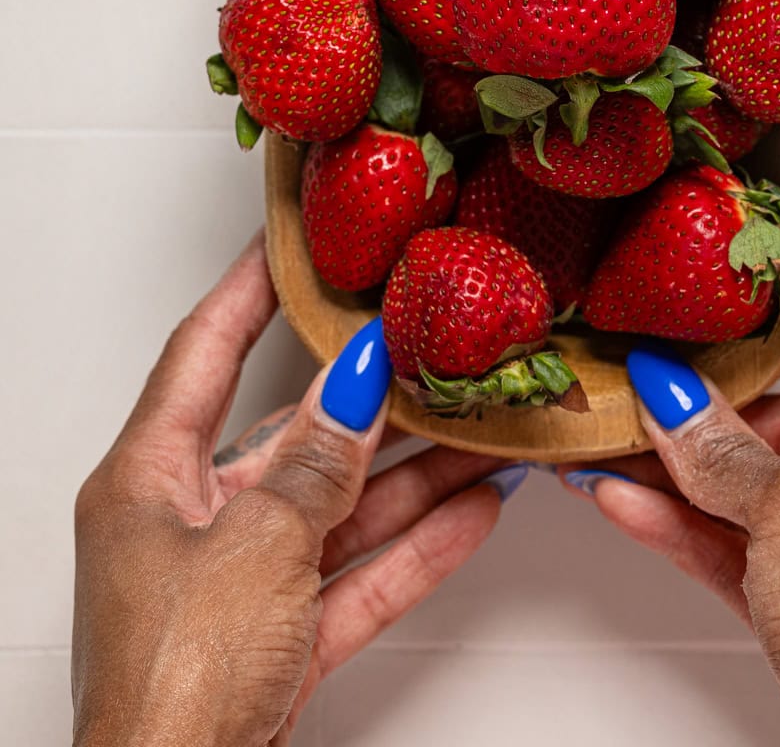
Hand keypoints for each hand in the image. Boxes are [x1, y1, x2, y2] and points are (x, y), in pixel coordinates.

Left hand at [73, 234, 514, 745]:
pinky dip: (412, 549)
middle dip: (369, 400)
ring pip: (336, 509)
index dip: (250, 290)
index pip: (203, 353)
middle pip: (289, 436)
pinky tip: (473, 512)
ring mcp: (235, 586)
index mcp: (147, 480)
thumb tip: (359, 379)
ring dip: (412, 476)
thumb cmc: (172, 686)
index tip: (291, 242)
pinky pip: (354, 577)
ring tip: (483, 431)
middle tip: (426, 344)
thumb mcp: (257, 547)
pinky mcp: (276, 644)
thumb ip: (318, 462)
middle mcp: (187, 524)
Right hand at [559, 322, 779, 746]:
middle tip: (643, 393)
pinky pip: (742, 553)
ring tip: (611, 445)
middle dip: (712, 414)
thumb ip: (726, 449)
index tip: (714, 330)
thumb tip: (674, 397)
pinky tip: (626, 503)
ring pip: (756, 496)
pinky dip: (686, 528)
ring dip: (681, 473)